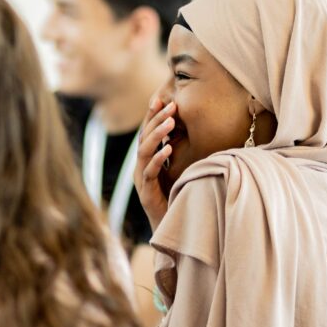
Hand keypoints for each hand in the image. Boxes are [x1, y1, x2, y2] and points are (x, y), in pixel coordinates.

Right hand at [135, 97, 174, 231]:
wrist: (171, 227)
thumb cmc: (175, 197)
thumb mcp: (177, 170)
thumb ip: (176, 153)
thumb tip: (185, 130)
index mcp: (146, 161)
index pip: (147, 133)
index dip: (152, 116)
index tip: (161, 98)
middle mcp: (140, 168)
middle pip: (144, 138)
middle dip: (156, 120)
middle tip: (171, 105)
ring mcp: (141, 180)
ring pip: (144, 152)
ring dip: (157, 135)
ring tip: (170, 122)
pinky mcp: (146, 193)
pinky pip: (149, 172)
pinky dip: (157, 159)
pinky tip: (168, 148)